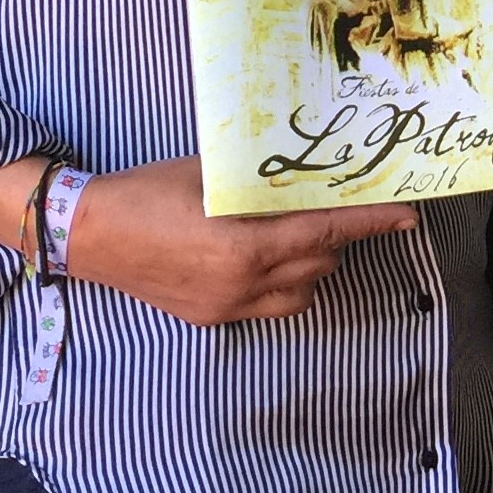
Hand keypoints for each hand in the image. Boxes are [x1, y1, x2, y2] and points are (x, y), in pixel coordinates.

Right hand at [55, 155, 416, 327]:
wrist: (86, 235)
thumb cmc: (145, 193)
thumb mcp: (208, 175)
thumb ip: (259, 182)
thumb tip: (303, 173)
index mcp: (245, 246)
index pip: (327, 232)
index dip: (371, 223)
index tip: (406, 216)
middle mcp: (243, 284)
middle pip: (320, 262)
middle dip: (333, 236)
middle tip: (328, 207)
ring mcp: (227, 307)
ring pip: (301, 293)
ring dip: (310, 264)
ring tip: (291, 233)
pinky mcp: (210, 318)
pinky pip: (269, 307)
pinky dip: (281, 283)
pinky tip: (262, 258)